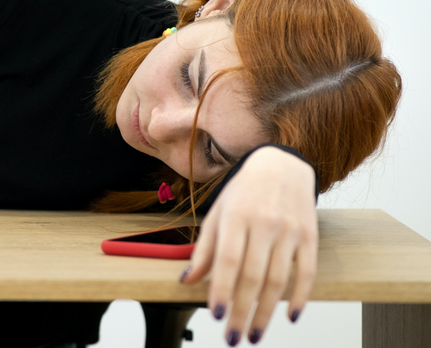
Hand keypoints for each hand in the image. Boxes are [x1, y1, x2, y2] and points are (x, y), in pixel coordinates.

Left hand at [180, 146, 317, 344]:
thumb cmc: (242, 192)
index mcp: (235, 216)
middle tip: (233, 337)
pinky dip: (300, 297)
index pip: (228, 259)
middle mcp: (263, 223)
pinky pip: (306, 272)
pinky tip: (289, 316)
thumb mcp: (217, 214)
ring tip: (254, 334)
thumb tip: (187, 281)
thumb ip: (204, 249)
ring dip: (266, 312)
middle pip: (252, 276)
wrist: (281, 165)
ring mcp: (289, 230)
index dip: (221, 289)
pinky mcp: (310, 236)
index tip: (215, 315)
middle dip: (241, 311)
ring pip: (278, 279)